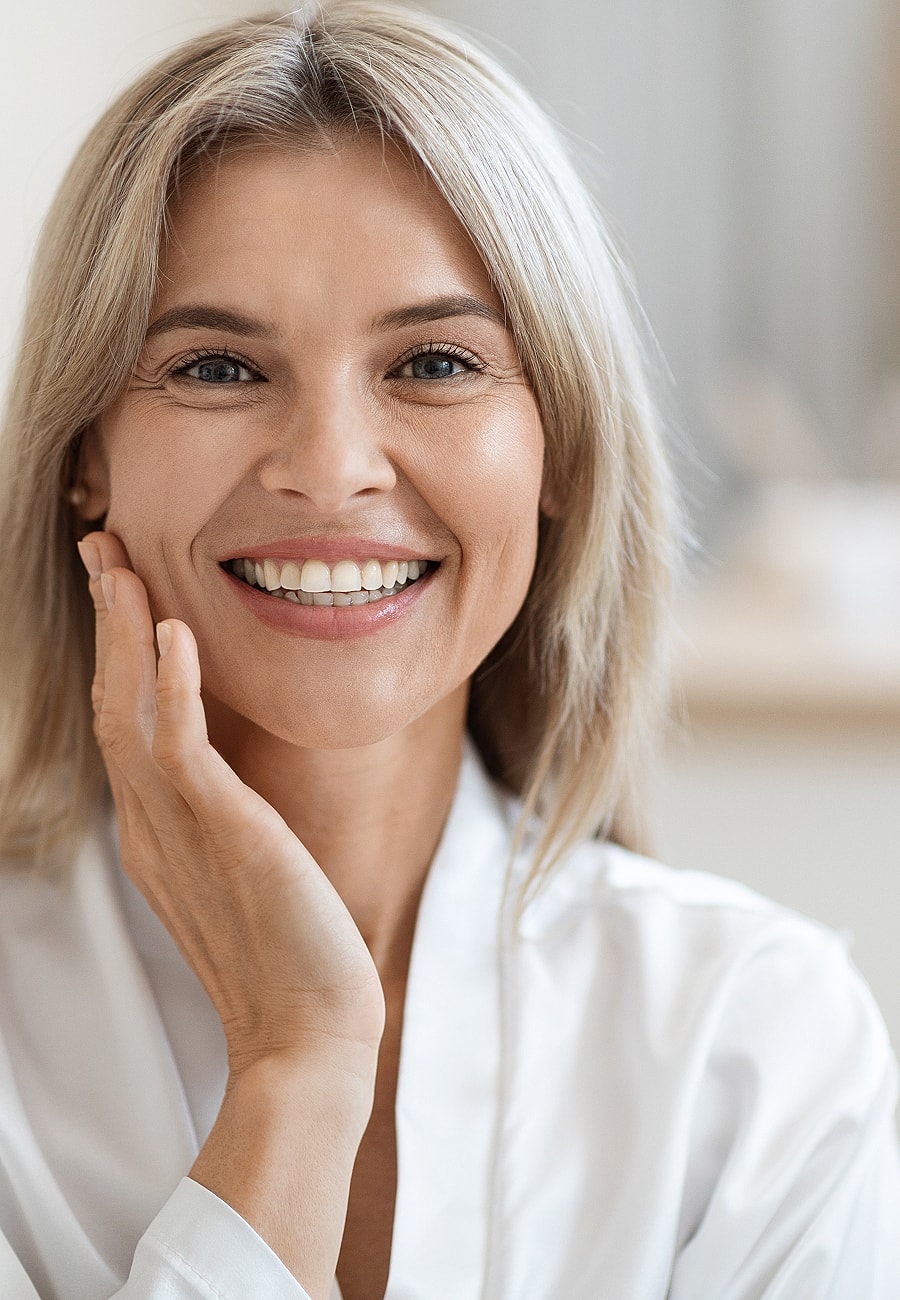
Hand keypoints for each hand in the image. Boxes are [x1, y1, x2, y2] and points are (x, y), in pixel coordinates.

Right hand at [76, 531, 384, 1078]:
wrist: (307, 1032)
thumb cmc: (288, 957)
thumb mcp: (242, 874)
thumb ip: (221, 824)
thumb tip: (228, 787)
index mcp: (156, 832)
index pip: (123, 722)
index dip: (116, 652)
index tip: (122, 593)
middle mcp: (152, 824)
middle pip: (111, 703)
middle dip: (105, 623)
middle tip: (101, 552)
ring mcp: (178, 828)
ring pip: (131, 710)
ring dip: (124, 634)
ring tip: (119, 567)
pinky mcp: (222, 831)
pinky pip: (180, 746)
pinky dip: (172, 686)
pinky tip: (173, 633)